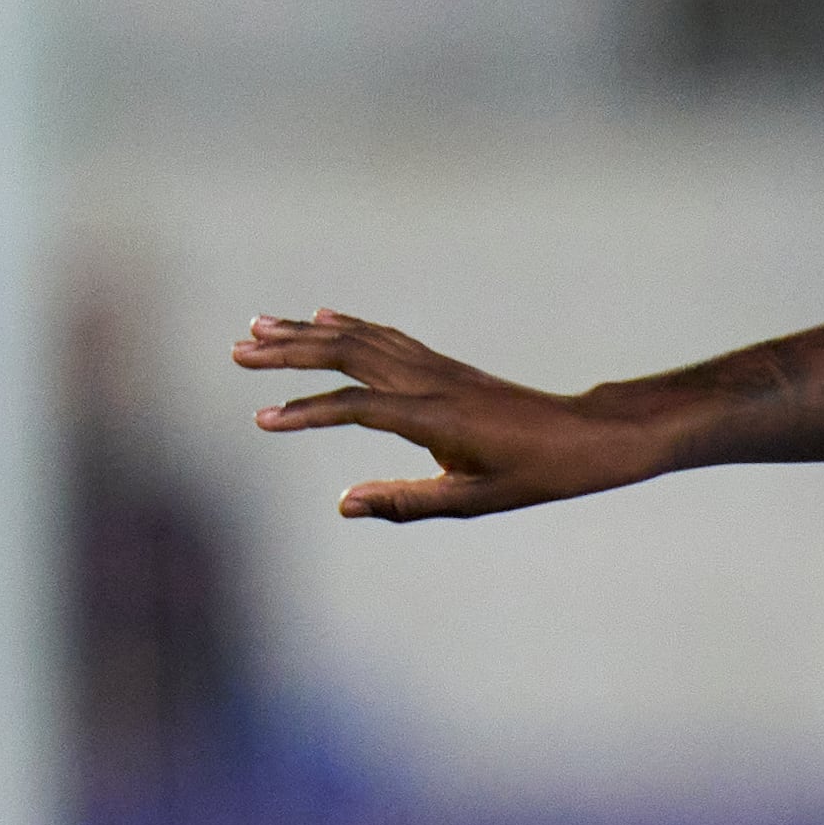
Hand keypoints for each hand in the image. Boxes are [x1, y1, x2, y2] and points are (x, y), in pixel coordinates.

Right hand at [233, 310, 668, 520]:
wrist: (587, 435)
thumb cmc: (536, 474)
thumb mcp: (474, 500)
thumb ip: (405, 502)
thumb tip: (342, 505)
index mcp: (432, 417)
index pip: (353, 408)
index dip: (304, 413)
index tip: (260, 421)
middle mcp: (428, 381)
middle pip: (345, 355)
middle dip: (288, 352)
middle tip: (236, 351)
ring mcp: (436, 367)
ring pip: (361, 339)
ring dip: (308, 333)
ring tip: (258, 326)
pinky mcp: (444, 365)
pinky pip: (386, 337)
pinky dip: (350, 326)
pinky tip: (324, 319)